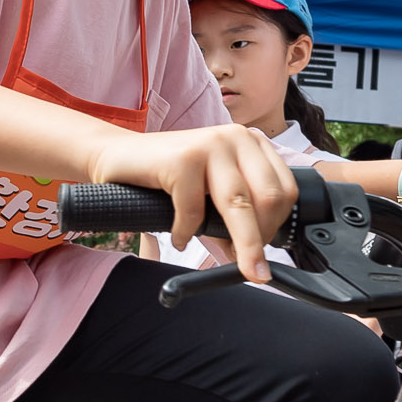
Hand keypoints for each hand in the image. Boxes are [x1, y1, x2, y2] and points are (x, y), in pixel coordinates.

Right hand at [90, 123, 299, 275]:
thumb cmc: (167, 177)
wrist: (117, 156)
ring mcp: (209, 144)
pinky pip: (194, 211)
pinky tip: (178, 237)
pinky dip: (186, 234)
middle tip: (247, 263)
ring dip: (240, 245)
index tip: (262, 251)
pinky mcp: (182, 158)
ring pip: (239, 205)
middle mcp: (236, 137)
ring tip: (230, 262)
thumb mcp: (212, 190)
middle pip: (269, 198)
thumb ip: (237, 211)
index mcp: (251, 143)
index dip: (276, 226)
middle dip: (260, 239)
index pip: (285, 190)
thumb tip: (254, 254)